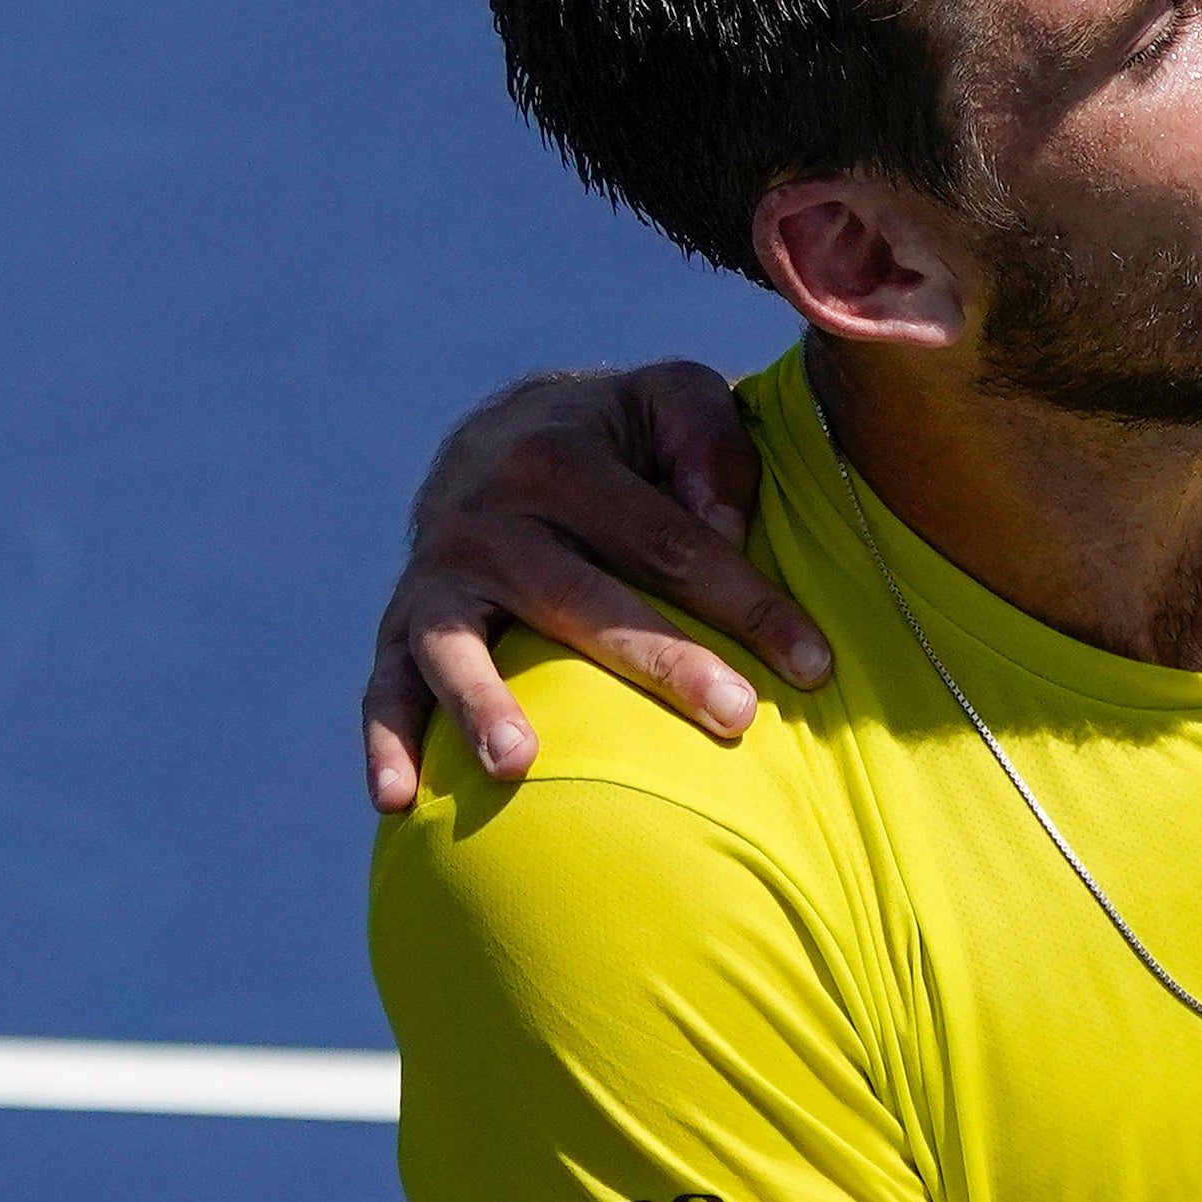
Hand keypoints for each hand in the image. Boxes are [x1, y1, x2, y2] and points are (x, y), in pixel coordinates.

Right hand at [360, 361, 832, 810]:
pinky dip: (384, 742)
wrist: (499, 434)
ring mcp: (437, 574)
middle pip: (578, 597)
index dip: (748, 602)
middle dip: (660, 660)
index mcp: (560, 456)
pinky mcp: (400, 624)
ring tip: (517, 763)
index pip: (670, 541)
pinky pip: (384, 688)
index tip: (816, 666)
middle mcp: (487, 514)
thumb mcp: (675, 399)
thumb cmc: (622, 436)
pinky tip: (395, 802)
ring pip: (457, 644)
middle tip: (735, 716)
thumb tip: (726, 529)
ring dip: (481, 704)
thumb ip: (711, 442)